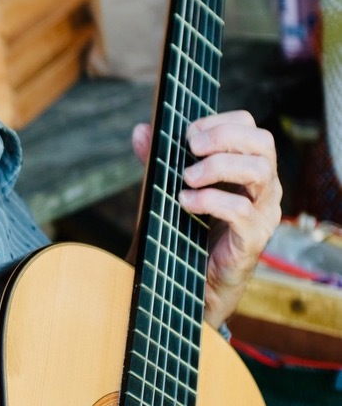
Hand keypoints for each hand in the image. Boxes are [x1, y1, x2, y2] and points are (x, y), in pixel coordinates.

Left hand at [132, 111, 281, 326]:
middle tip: (191, 148)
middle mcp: (264, 186)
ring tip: (187, 178)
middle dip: (223, 136)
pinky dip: (209, 200)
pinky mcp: (254, 237)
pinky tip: (185, 202)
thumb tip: (140, 131)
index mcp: (248, 168)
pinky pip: (240, 209)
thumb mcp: (171, 188)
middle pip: (263, 142)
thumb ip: (159, 159)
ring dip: (217, 166)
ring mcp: (264, 212)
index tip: (188, 133)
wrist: (197, 283)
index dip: (220, 122)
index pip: (250, 127)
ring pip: (259, 171)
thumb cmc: (189, 231)